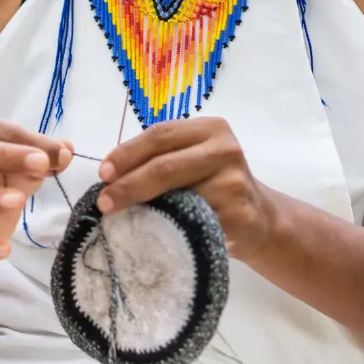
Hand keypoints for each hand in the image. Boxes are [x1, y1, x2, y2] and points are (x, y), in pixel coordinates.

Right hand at [0, 118, 73, 261]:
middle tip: (41, 164)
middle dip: (6, 156)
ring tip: (18, 202)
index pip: (0, 131)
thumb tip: (66, 150)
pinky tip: (4, 250)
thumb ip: (47, 157)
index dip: (28, 139)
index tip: (59, 153)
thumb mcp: (28, 167)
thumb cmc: (5, 179)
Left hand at [96, 118, 276, 262]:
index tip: (103, 174)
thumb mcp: (192, 159)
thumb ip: (160, 158)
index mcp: (210, 129)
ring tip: (122, 219)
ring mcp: (235, 183)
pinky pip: (194, 223)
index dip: (127, 154)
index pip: (159, 136)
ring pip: (177, 196)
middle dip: (129, 184)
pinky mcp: (239, 216)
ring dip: (145, 210)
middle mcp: (225, 150)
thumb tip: (110, 176)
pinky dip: (169, 229)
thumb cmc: (214, 185)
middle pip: (165, 166)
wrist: (260, 220)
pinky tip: (153, 235)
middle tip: (105, 202)